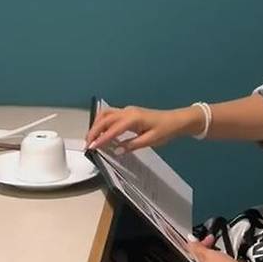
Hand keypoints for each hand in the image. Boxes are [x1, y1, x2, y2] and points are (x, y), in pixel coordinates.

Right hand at [86, 105, 202, 150]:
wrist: (175, 120)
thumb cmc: (165, 130)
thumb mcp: (151, 140)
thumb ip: (132, 145)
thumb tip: (116, 151)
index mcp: (133, 118)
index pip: (113, 129)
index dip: (101, 138)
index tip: (91, 147)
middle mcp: (128, 111)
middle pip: (105, 118)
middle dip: (94, 131)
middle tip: (87, 145)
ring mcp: (127, 110)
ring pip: (106, 114)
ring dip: (96, 125)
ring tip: (91, 139)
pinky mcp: (128, 112)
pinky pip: (111, 115)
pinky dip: (102, 122)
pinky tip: (101, 133)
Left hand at [187, 236, 253, 261]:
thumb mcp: (209, 254)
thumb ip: (197, 247)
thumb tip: (189, 240)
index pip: (186, 255)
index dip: (191, 244)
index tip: (196, 238)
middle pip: (194, 258)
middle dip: (200, 247)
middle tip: (208, 240)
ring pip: (201, 260)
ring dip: (206, 251)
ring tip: (214, 245)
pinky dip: (210, 258)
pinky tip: (216, 254)